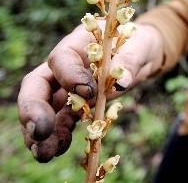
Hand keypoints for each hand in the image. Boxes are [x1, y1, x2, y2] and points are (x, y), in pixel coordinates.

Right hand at [17, 23, 163, 161]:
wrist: (142, 56)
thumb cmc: (138, 45)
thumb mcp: (140, 47)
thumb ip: (130, 61)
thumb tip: (122, 82)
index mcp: (77, 44)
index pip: (61, 58)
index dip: (69, 75)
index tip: (88, 92)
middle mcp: (65, 66)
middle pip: (38, 85)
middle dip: (34, 109)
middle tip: (41, 132)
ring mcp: (66, 87)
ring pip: (44, 108)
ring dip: (41, 132)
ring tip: (45, 154)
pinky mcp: (75, 106)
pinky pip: (60, 121)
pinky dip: (57, 136)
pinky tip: (58, 150)